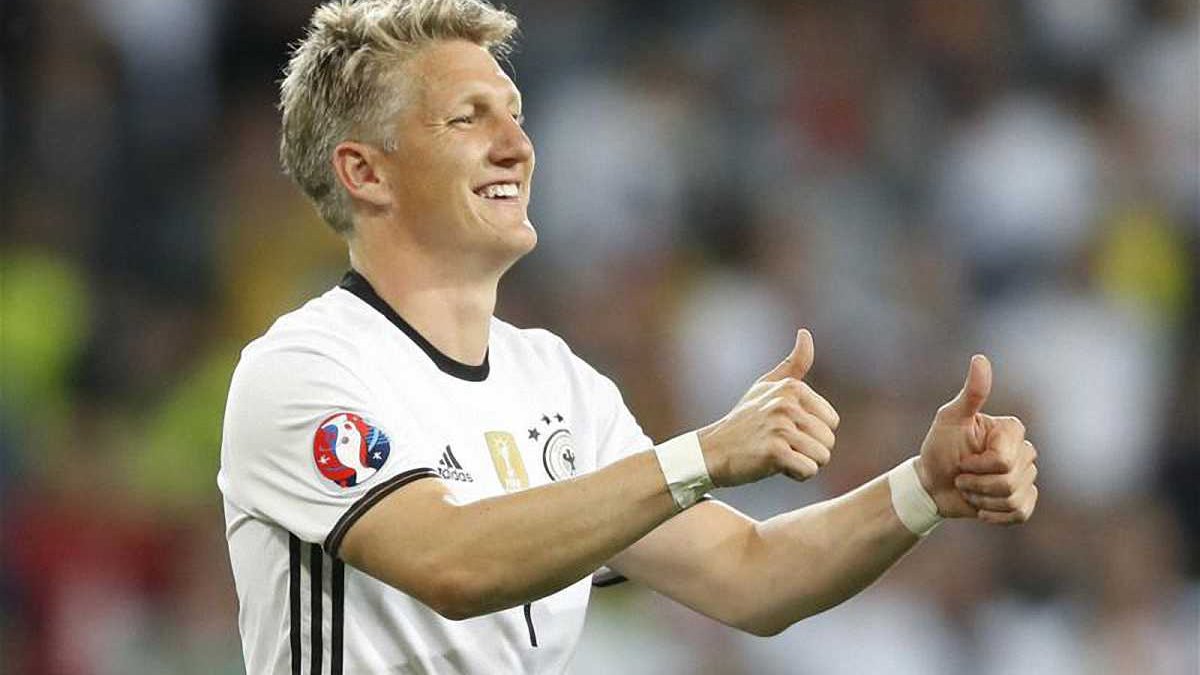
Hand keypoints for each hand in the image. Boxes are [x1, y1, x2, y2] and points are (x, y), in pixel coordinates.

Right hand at [697, 329, 839, 486]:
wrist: (712, 451)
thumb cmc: (744, 421)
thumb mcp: (766, 386)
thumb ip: (793, 363)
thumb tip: (805, 333)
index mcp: (791, 387)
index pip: (832, 421)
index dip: (813, 433)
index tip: (787, 431)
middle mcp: (787, 404)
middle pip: (828, 441)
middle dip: (809, 450)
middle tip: (781, 446)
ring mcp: (780, 427)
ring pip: (822, 457)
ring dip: (803, 463)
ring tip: (779, 456)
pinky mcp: (775, 452)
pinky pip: (808, 471)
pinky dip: (796, 475)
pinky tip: (775, 467)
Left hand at [915, 355, 1038, 523]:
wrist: (932, 484)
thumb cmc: (938, 448)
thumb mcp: (949, 420)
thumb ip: (970, 394)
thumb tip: (980, 358)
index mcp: (1011, 430)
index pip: (1003, 459)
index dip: (977, 465)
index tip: (961, 458)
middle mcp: (1025, 451)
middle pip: (1009, 481)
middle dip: (976, 484)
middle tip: (961, 476)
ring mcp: (1027, 477)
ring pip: (1014, 499)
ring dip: (981, 500)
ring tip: (969, 488)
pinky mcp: (1024, 501)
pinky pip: (1020, 513)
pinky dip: (994, 515)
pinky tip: (980, 506)